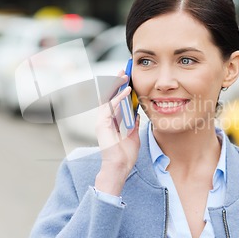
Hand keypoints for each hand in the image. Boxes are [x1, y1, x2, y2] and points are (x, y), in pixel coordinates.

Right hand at [95, 72, 140, 195]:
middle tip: (125, 71)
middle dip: (117, 82)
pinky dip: (118, 98)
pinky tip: (127, 91)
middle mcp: (105, 119)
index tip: (128, 78)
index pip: (115, 100)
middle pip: (109, 95)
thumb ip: (133, 123)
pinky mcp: (102, 124)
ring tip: (125, 76)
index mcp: (112, 121)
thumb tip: (137, 113)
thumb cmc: (125, 154)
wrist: (120, 167)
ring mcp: (102, 121)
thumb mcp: (133, 134)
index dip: (121, 88)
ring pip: (108, 98)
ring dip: (117, 86)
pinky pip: (110, 107)